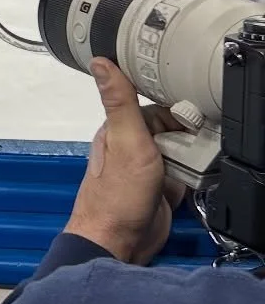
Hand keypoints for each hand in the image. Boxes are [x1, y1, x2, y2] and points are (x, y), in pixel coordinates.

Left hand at [65, 60, 181, 264]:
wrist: (120, 242)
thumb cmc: (116, 194)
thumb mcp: (124, 140)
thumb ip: (119, 101)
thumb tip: (101, 61)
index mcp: (121, 129)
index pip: (154, 104)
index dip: (176, 105)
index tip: (195, 108)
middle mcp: (135, 146)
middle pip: (173, 127)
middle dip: (190, 133)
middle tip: (201, 140)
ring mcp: (150, 168)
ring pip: (182, 150)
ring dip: (193, 155)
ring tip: (197, 161)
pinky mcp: (163, 188)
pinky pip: (186, 174)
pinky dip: (194, 175)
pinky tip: (198, 177)